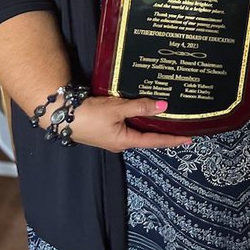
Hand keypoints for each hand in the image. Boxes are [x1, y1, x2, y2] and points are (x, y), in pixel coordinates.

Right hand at [66, 96, 191, 152]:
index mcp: (125, 141)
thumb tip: (164, 107)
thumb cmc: (89, 114)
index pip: (154, 141)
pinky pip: (127, 124)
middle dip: (164, 131)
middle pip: (147, 136)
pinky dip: (139, 117)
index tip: (190, 139)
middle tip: (182, 124)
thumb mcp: (117, 109)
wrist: (60, 115)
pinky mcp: (104, 128)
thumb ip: (140, 107)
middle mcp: (120, 141)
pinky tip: (145, 110)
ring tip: (168, 117)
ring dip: (151, 123)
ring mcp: (111, 136)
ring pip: (137, 129)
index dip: (173, 139)